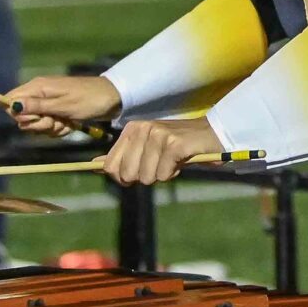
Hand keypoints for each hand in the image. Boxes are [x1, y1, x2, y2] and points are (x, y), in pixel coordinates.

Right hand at [8, 74, 122, 137]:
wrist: (112, 99)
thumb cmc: (88, 100)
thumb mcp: (62, 105)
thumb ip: (37, 106)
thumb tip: (12, 105)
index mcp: (37, 87)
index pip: (10, 100)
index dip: (17, 114)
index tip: (35, 117)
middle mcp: (39, 94)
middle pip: (22, 116)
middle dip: (37, 124)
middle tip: (54, 120)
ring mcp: (48, 104)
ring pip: (35, 124)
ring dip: (50, 128)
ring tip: (65, 122)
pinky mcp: (56, 112)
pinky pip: (48, 126)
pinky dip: (58, 129)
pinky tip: (69, 124)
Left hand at [98, 117, 219, 186]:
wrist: (212, 134)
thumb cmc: (177, 145)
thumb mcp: (146, 148)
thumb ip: (122, 155)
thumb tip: (95, 164)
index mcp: (132, 129)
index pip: (110, 166)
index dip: (124, 177)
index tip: (139, 172)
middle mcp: (142, 128)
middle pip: (127, 174)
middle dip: (144, 177)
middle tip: (159, 165)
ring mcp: (158, 135)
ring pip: (147, 177)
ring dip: (161, 175)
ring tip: (172, 160)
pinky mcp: (174, 144)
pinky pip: (163, 174)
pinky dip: (173, 173)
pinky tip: (181, 160)